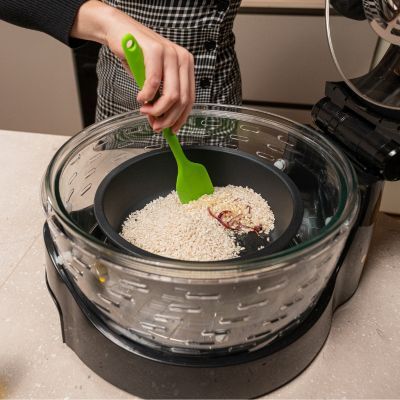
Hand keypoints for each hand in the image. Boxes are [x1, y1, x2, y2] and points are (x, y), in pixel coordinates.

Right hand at [71, 0, 194, 132]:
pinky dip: (146, 95)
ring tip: (145, 111)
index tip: (171, 130)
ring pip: (172, 95)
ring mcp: (170, 53)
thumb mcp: (151, 82)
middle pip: (182, 100)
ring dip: (157, 109)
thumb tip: (159, 122)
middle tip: (155, 125)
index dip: (180, 118)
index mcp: (186, 66)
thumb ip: (158, 100)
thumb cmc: (137, 56)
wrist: (120, 31)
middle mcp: (182, 59)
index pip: (190, 99)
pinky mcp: (156, 50)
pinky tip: (140, 98)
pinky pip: (154, 83)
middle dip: (168, 118)